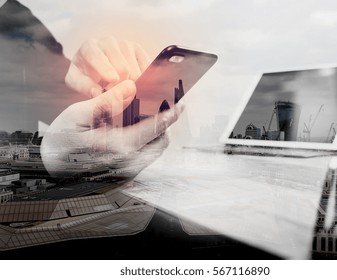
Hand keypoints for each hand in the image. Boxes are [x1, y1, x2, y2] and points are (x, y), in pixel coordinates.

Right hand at [41, 80, 183, 176]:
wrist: (51, 168)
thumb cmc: (62, 141)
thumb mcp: (78, 115)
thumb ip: (106, 101)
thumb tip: (130, 87)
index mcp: (118, 147)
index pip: (155, 128)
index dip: (170, 113)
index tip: (181, 103)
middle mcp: (128, 163)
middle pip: (161, 141)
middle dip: (164, 124)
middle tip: (161, 108)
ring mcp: (128, 172)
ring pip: (155, 151)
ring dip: (157, 134)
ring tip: (148, 118)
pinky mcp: (126, 176)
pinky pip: (146, 158)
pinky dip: (147, 143)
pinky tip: (136, 131)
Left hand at [65, 37, 149, 96]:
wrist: (95, 70)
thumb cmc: (86, 75)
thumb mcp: (78, 82)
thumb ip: (86, 87)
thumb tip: (98, 93)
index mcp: (89, 47)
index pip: (97, 55)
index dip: (106, 68)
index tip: (113, 80)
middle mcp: (108, 42)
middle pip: (122, 67)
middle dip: (120, 86)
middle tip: (114, 94)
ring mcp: (125, 45)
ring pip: (135, 71)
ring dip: (130, 86)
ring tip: (120, 88)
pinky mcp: (138, 50)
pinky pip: (146, 69)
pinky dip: (142, 82)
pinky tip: (133, 84)